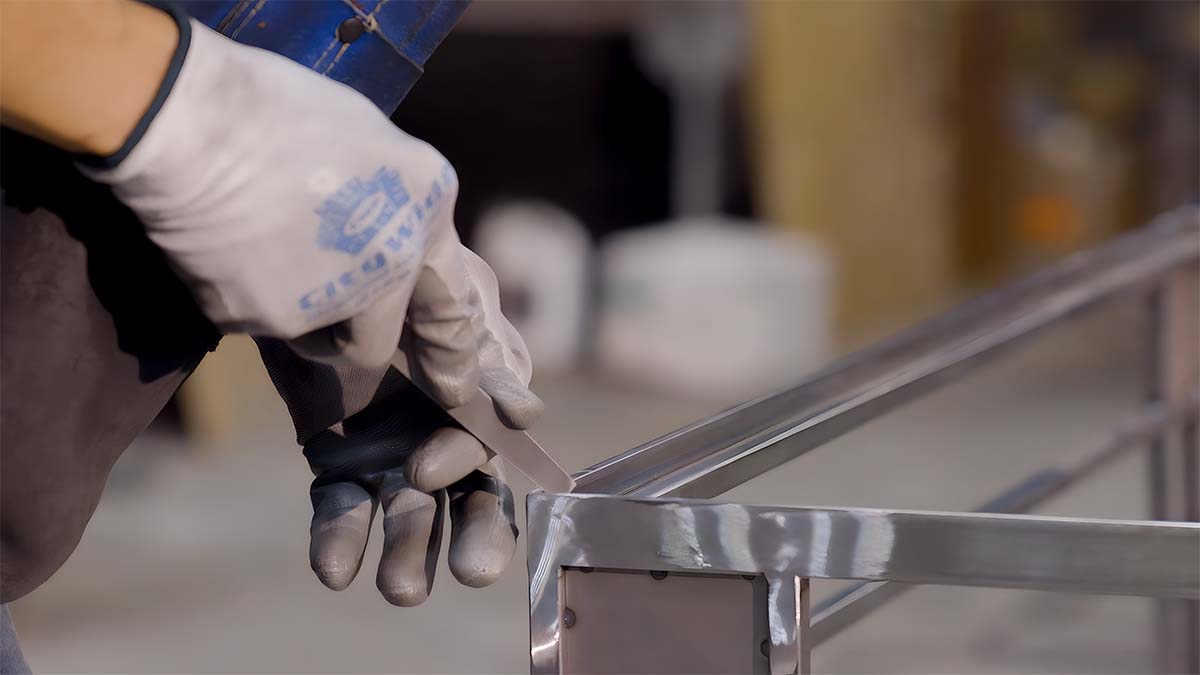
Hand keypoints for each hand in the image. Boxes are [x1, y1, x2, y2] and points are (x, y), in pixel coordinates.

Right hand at [81, 15, 487, 396]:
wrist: (189, 124)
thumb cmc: (273, 109)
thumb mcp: (364, 135)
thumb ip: (387, 194)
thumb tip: (383, 227)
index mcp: (425, 207)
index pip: (450, 299)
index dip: (451, 350)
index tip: (454, 388)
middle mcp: (393, 262)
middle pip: (371, 342)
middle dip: (347, 338)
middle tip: (320, 322)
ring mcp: (333, 298)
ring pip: (310, 330)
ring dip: (292, 304)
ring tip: (260, 242)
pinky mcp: (268, 319)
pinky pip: (256, 318)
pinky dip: (243, 292)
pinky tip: (226, 246)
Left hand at [255, 246, 543, 603]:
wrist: (309, 263)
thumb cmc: (395, 263)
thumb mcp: (443, 287)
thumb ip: (480, 343)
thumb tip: (523, 413)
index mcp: (484, 392)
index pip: (492, 440)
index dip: (468, 458)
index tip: (429, 464)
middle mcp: (448, 431)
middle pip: (472, 495)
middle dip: (475, 536)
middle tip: (470, 572)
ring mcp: (396, 453)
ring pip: (413, 515)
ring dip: (411, 552)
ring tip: (400, 590)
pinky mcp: (343, 466)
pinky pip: (344, 511)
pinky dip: (340, 541)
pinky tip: (334, 570)